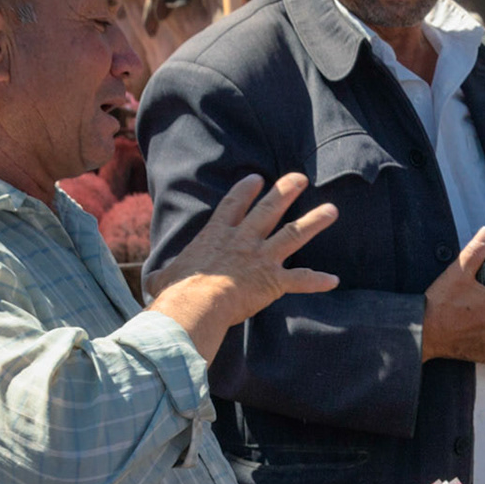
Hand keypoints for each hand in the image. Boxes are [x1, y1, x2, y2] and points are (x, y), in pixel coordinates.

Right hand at [148, 173, 338, 361]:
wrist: (196, 304)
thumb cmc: (176, 292)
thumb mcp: (162, 278)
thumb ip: (161, 276)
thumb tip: (151, 283)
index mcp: (216, 236)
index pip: (233, 205)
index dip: (246, 190)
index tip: (257, 179)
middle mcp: (242, 240)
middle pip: (268, 210)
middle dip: (285, 191)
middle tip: (300, 178)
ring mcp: (261, 258)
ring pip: (293, 234)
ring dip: (314, 221)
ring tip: (331, 210)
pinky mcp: (273, 281)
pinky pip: (300, 280)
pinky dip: (317, 280)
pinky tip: (333, 279)